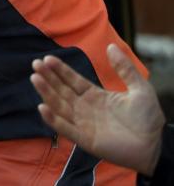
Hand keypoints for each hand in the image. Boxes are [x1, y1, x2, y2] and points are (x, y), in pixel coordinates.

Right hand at [31, 43, 164, 175]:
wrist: (156, 145)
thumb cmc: (149, 119)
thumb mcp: (140, 88)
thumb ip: (125, 68)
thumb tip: (110, 46)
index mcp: (96, 96)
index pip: (73, 80)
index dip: (60, 70)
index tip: (47, 58)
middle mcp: (85, 109)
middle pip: (62, 91)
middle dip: (48, 78)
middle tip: (35, 64)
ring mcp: (83, 124)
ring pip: (59, 106)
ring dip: (46, 93)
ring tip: (35, 78)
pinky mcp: (85, 139)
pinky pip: (65, 128)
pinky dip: (52, 119)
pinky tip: (42, 107)